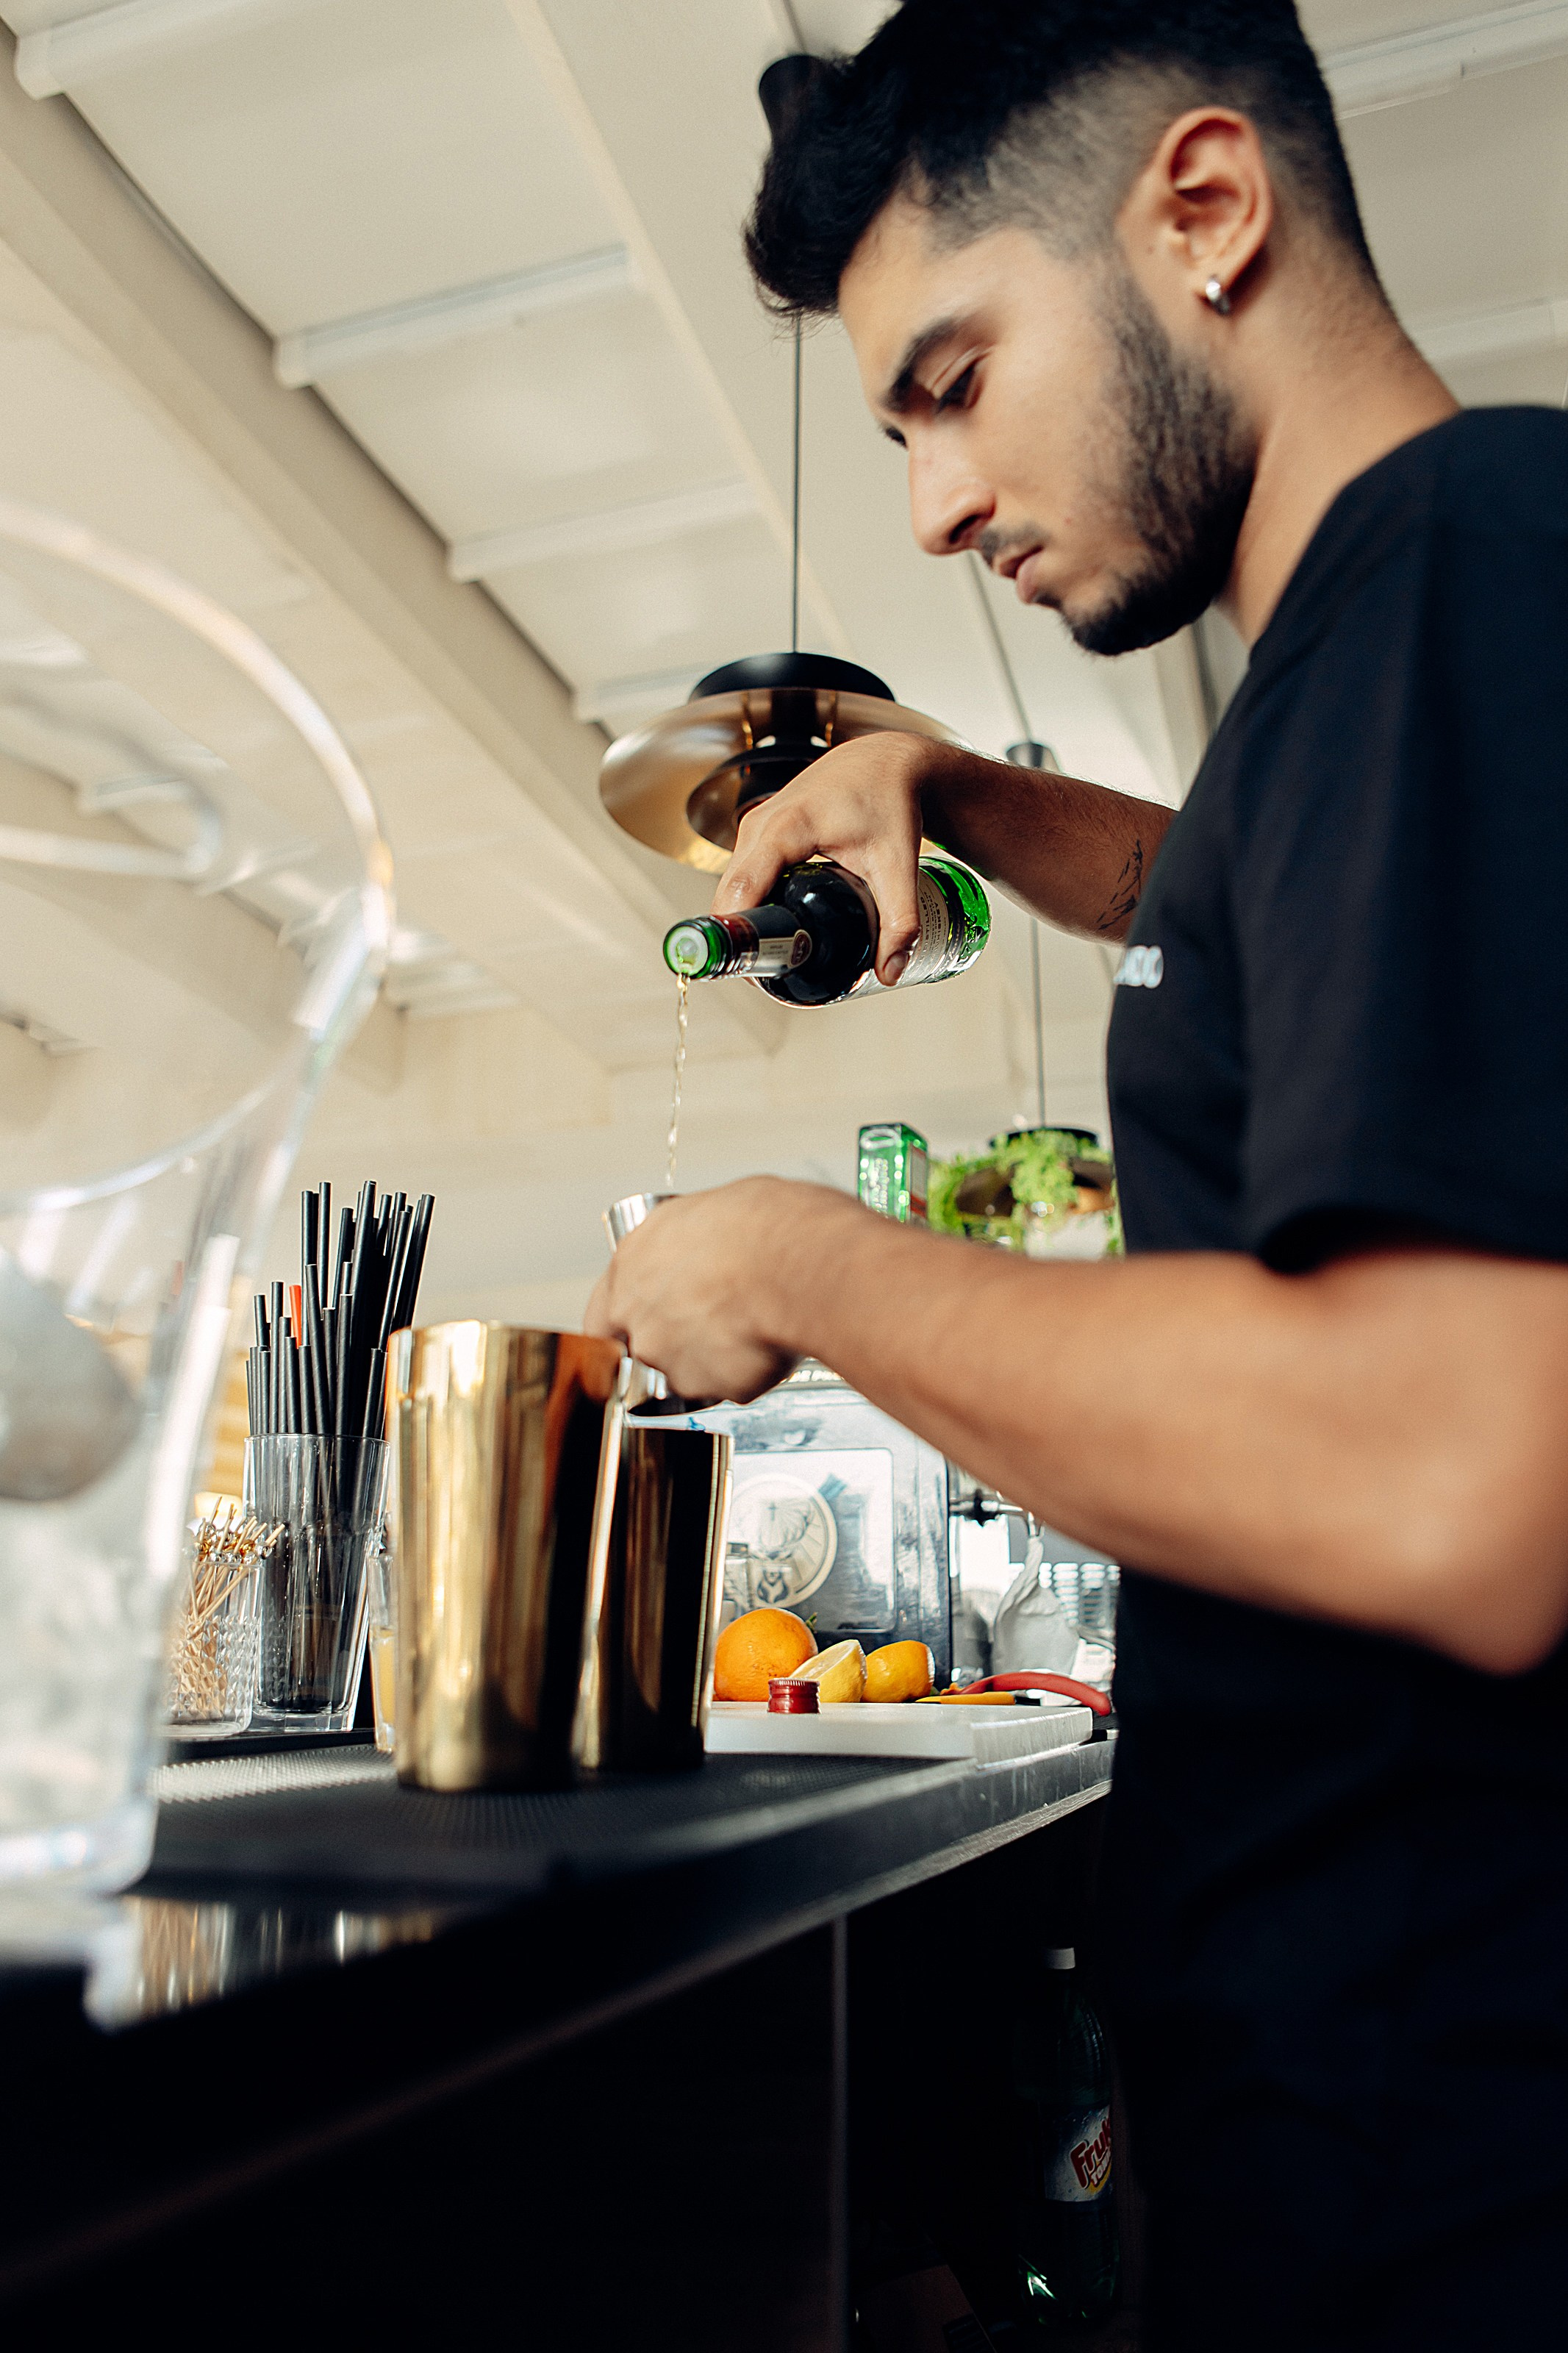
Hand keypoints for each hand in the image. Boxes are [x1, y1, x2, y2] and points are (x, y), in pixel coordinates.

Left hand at [584, 1178, 853, 1403]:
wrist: (800, 1262)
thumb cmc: (765, 1226)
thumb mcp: (710, 1211)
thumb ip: (689, 1244)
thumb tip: (703, 1245)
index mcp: (631, 1264)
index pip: (602, 1316)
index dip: (628, 1323)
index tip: (648, 1321)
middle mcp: (639, 1316)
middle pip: (646, 1347)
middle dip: (679, 1341)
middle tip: (717, 1320)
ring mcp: (670, 1358)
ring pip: (687, 1372)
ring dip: (713, 1358)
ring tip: (752, 1326)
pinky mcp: (710, 1388)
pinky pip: (729, 1386)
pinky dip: (748, 1372)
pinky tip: (768, 1342)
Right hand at [712, 731, 962, 985]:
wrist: (886, 761)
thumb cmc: (889, 799)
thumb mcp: (898, 864)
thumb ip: (900, 921)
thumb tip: (890, 972)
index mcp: (786, 827)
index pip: (743, 889)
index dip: (739, 934)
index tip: (752, 972)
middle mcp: (761, 823)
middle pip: (730, 893)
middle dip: (742, 938)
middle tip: (769, 975)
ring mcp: (755, 826)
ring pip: (732, 885)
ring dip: (743, 922)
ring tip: (771, 959)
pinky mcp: (760, 832)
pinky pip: (741, 874)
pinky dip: (749, 903)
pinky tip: (772, 929)